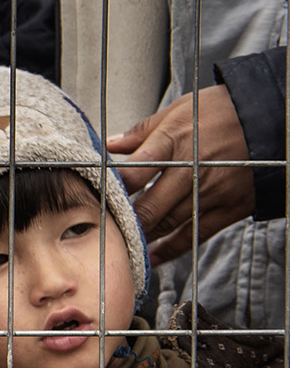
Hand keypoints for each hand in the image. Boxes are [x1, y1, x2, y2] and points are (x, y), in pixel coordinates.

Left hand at [107, 85, 253, 261]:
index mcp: (174, 141)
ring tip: (124, 245)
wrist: (271, 120)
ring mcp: (213, 191)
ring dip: (145, 236)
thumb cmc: (221, 111)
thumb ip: (143, 131)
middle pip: (150, 206)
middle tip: (105, 232)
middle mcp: (192, 169)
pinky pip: (197, 234)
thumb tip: (110, 144)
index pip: (134, 172)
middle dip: (125, 222)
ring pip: (170, 223)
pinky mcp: (232, 206)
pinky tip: (153, 257)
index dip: (112, 189)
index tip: (97, 198)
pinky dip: (172, 248)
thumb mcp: (179, 110)